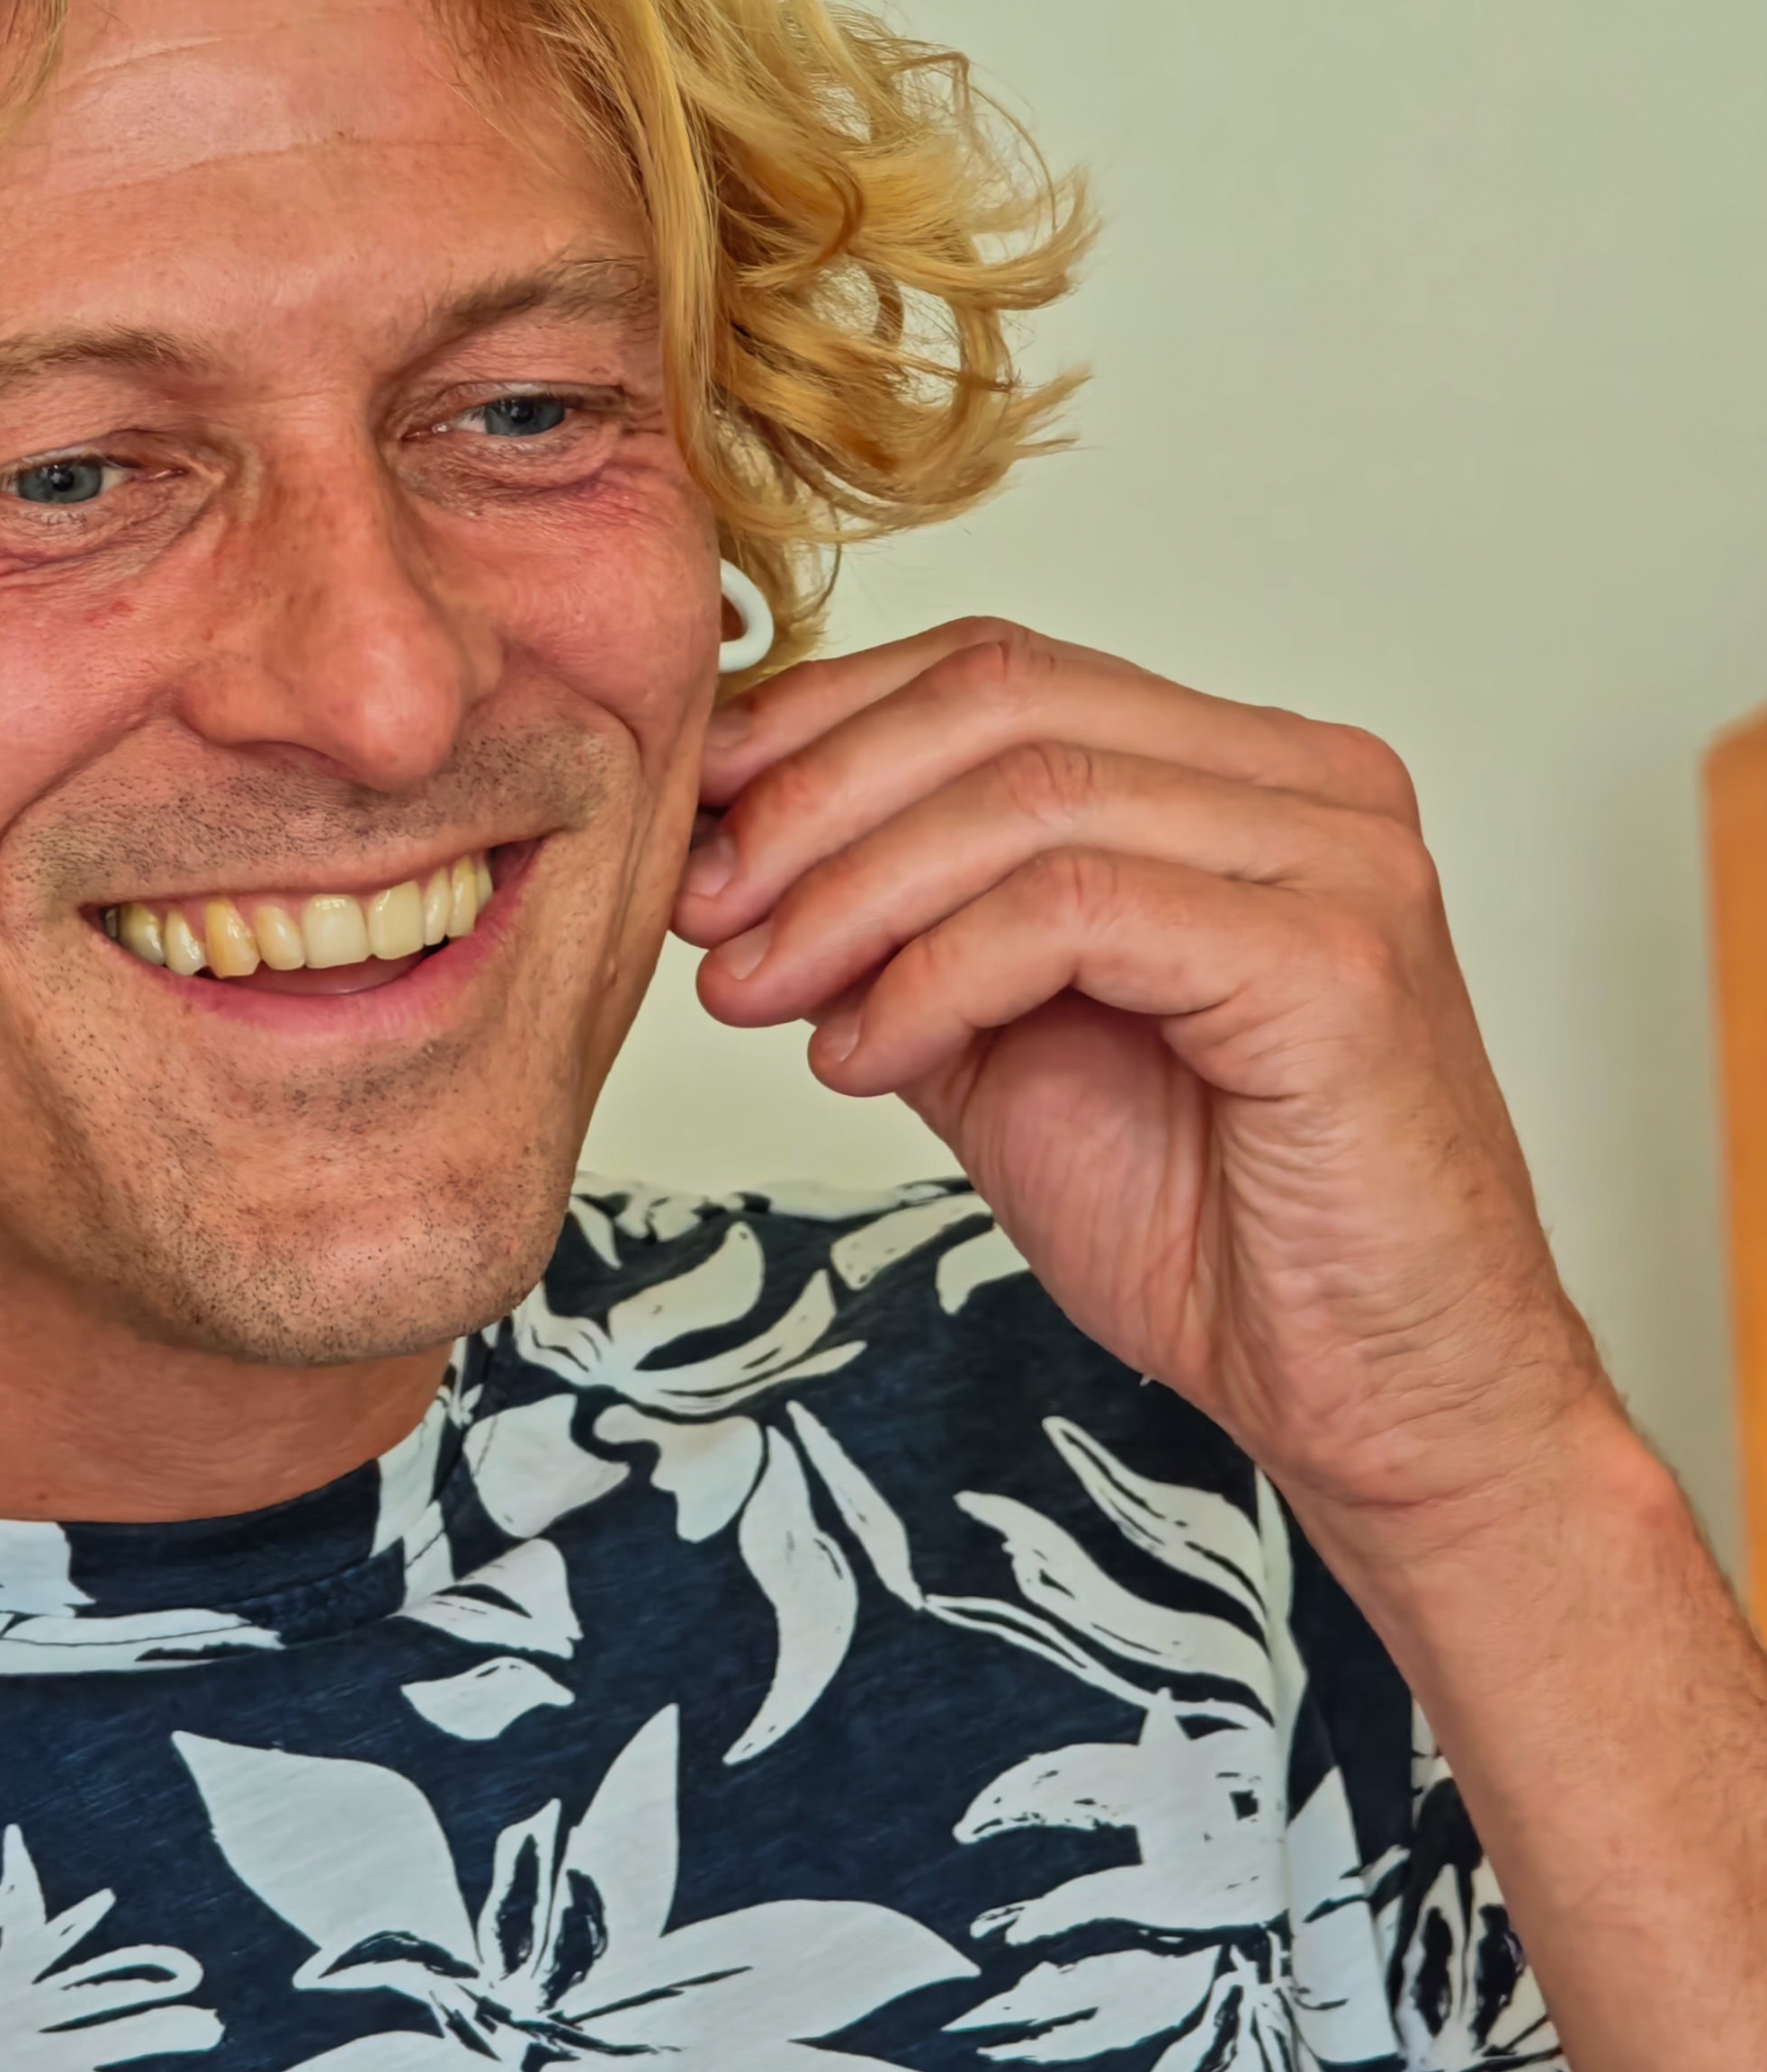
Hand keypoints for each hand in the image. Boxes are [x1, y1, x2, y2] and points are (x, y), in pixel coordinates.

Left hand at [675, 620, 1607, 1525]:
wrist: (1373, 1402)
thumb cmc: (1215, 1233)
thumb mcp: (1002, 1046)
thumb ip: (904, 932)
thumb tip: (735, 854)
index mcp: (1238, 772)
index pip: (999, 670)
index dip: (823, 726)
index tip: (697, 818)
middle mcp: (1306, 783)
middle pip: (1003, 699)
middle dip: (812, 800)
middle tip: (701, 907)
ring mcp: (1336, 859)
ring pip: (1026, 797)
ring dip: (849, 895)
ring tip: (753, 993)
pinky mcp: (1335, 959)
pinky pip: (1075, 911)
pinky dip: (933, 976)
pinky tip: (861, 1057)